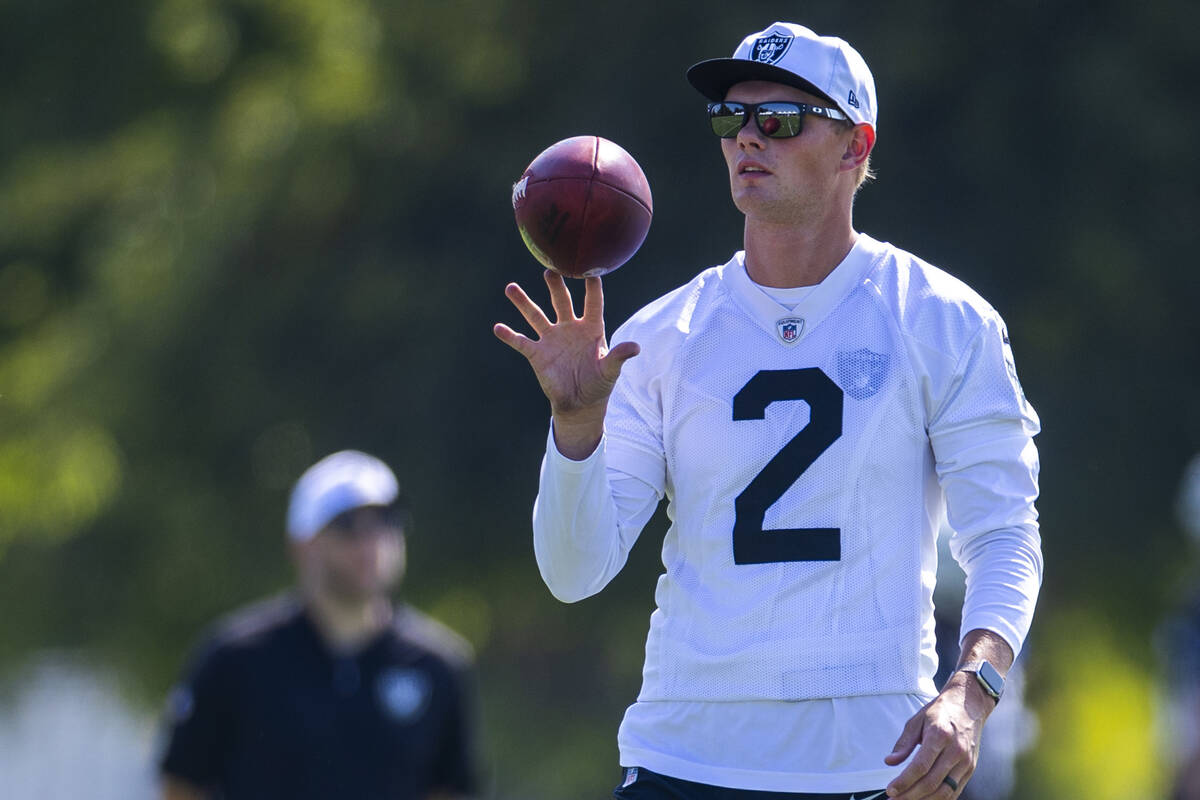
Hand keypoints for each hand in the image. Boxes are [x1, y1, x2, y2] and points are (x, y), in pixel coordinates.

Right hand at [493, 270, 638, 458]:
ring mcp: (552, 339)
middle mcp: (570, 328)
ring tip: (510, 288)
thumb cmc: (599, 385)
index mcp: (591, 329)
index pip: (593, 303)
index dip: (592, 287)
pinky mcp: (537, 354)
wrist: (580, 403)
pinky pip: (521, 342)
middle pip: (561, 301)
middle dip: (555, 286)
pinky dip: (509, 336)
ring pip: (536, 316)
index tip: (590, 270)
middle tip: (550, 270)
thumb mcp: (610, 371)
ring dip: (523, 302)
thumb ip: (619, 357)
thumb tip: (636, 347)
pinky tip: (498, 328)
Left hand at [883, 673, 993, 798]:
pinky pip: (955, 790)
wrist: (969, 705)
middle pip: (932, 782)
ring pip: (945, 791)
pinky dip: (940, 799)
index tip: (891, 790)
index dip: (905, 781)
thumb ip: (904, 743)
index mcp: (939, 735)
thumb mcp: (917, 721)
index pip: (921, 766)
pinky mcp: (971, 769)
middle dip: (910, 795)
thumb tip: (890, 761)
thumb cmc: (940, 711)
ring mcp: (966, 762)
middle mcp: (956, 751)